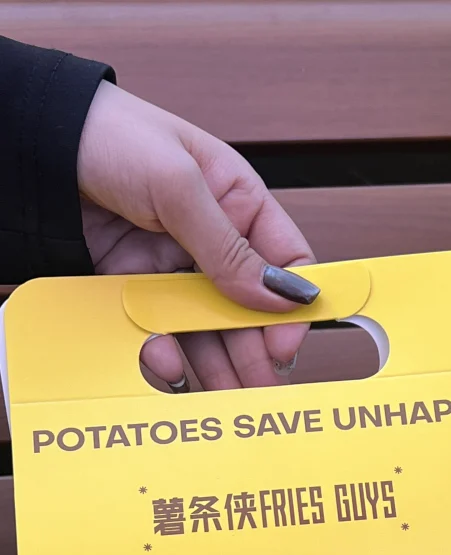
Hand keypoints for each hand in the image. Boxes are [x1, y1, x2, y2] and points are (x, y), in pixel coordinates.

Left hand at [77, 82, 316, 389]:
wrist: (32, 144)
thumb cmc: (111, 136)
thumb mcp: (179, 184)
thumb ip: (229, 247)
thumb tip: (281, 296)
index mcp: (238, 204)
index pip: (286, 262)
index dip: (293, 305)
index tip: (285, 342)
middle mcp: (213, 242)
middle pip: (249, 309)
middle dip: (255, 351)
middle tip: (259, 389)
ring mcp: (174, 269)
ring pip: (208, 329)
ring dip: (217, 365)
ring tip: (224, 397)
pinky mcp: (136, 289)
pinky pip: (161, 332)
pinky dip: (165, 353)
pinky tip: (165, 362)